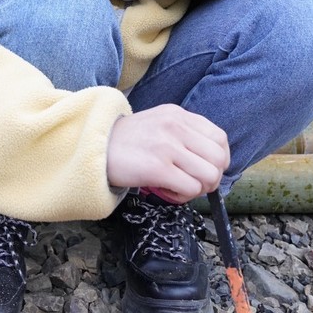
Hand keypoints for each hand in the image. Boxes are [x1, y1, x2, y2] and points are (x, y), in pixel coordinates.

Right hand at [107, 105, 229, 202]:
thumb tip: (212, 161)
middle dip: (211, 179)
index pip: (220, 138)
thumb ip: (185, 134)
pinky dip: (181, 196)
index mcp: (178, 115)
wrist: (93, 147)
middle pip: (218, 160)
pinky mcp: (157, 168)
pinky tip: (165, 191)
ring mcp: (167, 147)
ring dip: (196, 189)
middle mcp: (176, 127)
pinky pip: (190, 188)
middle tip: (193, 184)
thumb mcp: (159, 124)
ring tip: (177, 187)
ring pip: (208, 176)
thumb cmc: (127, 142)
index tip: (207, 170)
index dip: (220, 160)